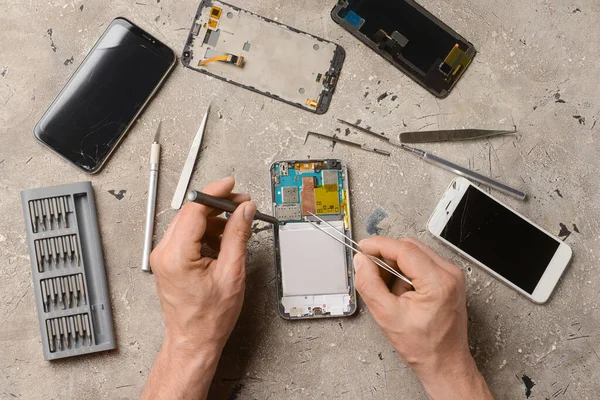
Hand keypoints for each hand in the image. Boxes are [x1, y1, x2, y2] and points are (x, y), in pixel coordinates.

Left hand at [140, 177, 255, 399]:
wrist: (194, 341)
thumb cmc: (209, 318)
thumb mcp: (232, 273)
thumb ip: (238, 236)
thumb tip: (244, 211)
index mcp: (177, 255)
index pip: (194, 209)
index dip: (215, 192)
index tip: (231, 185)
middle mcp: (164, 253)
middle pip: (191, 213)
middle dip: (218, 205)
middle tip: (241, 205)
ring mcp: (164, 256)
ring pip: (190, 223)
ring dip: (214, 220)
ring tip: (236, 227)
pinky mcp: (169, 260)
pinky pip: (188, 235)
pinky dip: (207, 232)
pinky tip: (223, 241)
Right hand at [354, 237, 492, 399]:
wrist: (445, 364)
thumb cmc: (424, 347)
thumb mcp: (387, 316)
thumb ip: (369, 284)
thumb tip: (362, 262)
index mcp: (438, 282)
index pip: (404, 249)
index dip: (379, 245)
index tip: (363, 247)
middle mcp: (449, 274)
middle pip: (410, 247)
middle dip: (387, 257)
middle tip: (371, 272)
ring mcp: (451, 276)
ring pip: (415, 253)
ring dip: (396, 265)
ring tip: (391, 291)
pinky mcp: (449, 280)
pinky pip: (422, 263)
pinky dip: (406, 272)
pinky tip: (401, 293)